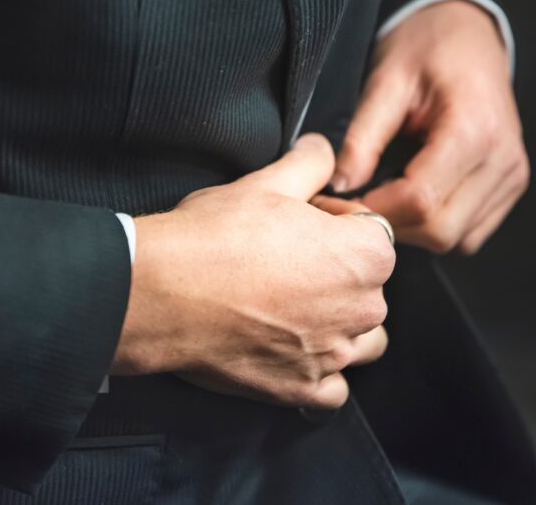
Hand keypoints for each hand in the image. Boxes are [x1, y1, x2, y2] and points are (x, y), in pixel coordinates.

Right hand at [112, 133, 393, 409]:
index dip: (332, 219)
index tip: (299, 219)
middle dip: (335, 270)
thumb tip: (321, 149)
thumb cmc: (214, 237)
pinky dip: (318, 371)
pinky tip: (288, 349)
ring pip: (360, 339)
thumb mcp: (267, 182)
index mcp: (366, 254)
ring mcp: (333, 353)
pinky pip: (333, 387)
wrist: (163, 293)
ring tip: (290, 305)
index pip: (372, 229)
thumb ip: (309, 163)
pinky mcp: (303, 386)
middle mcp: (362, 308)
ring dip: (336, 323)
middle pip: (367, 285)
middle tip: (283, 257)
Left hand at [332, 0, 528, 253]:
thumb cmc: (427, 48)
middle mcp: (503, 159)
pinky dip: (438, 225)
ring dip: (414, 228)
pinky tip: (415, 196)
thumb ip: (363, 137)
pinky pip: (470, 233)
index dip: (376, 207)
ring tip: (386, 193)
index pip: (421, 199)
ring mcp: (512, 176)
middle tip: (360, 199)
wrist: (470, 34)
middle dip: (393, 222)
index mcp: (475, 129)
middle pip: (440, 230)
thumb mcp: (386, 80)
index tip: (344, 196)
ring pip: (455, 239)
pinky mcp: (511, 186)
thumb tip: (341, 186)